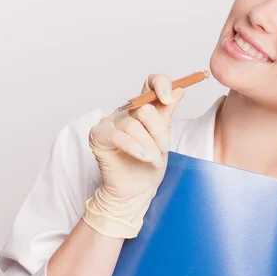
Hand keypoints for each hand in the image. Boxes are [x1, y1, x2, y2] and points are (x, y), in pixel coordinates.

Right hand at [83, 74, 183, 238]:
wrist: (136, 191)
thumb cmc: (148, 167)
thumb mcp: (164, 140)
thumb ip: (167, 115)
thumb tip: (178, 90)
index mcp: (142, 109)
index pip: (150, 83)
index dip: (160, 84)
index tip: (169, 98)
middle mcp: (125, 112)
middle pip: (144, 108)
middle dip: (158, 132)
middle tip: (163, 149)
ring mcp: (109, 123)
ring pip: (133, 125)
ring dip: (148, 146)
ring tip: (153, 160)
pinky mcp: (98, 136)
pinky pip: (118, 136)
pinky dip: (134, 148)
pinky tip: (143, 158)